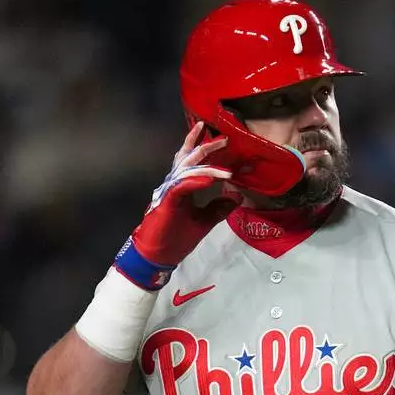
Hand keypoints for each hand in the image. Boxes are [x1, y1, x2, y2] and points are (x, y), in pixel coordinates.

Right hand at [115, 122, 242, 288]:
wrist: (157, 256)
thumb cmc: (175, 239)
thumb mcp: (204, 222)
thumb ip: (218, 208)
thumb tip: (237, 197)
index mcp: (183, 186)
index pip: (198, 164)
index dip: (213, 156)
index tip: (232, 149)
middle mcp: (176, 183)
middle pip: (191, 158)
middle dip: (208, 146)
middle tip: (226, 138)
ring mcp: (170, 190)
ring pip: (188, 168)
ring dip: (207, 163)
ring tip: (221, 153)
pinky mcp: (167, 201)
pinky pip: (182, 186)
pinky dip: (197, 181)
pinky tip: (211, 178)